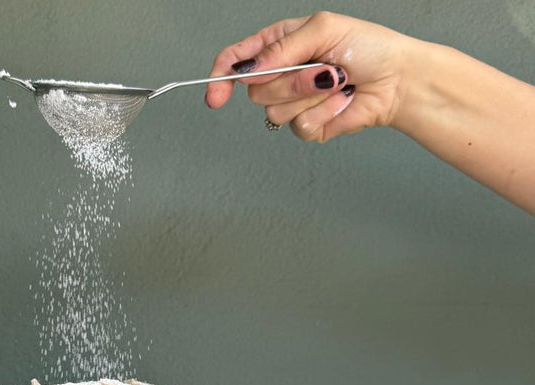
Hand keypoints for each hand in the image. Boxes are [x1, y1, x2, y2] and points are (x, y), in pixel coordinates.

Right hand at [206, 12, 413, 141]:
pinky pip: (299, 128)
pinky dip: (324, 113)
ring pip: (275, 111)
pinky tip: (340, 101)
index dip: (220, 79)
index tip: (216, 97)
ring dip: (310, 96)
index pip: (236, 62)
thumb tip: (251, 69)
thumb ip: (282, 47)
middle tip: (324, 69)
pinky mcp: (307, 126)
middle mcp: (281, 75)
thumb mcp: (322, 29)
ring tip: (336, 83)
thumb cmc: (367, 46)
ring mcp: (292, 103)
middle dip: (291, 81)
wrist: (395, 80)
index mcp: (279, 46)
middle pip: (256, 91)